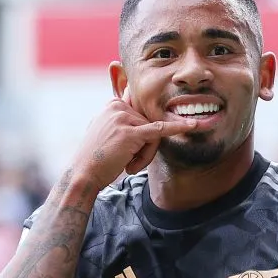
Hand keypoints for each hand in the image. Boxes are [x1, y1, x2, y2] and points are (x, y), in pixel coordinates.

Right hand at [73, 90, 198, 189]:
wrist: (84, 174)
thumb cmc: (96, 158)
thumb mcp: (106, 131)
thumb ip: (121, 121)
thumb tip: (136, 114)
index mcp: (113, 104)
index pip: (141, 116)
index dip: (141, 136)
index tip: (129, 140)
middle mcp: (117, 107)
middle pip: (149, 125)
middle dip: (144, 148)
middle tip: (126, 162)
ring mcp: (124, 118)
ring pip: (153, 135)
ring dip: (144, 156)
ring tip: (127, 165)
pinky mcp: (130, 133)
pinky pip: (160, 130)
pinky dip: (178, 128)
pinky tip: (194, 125)